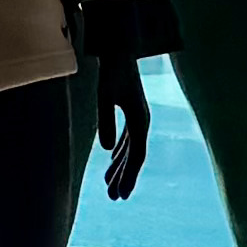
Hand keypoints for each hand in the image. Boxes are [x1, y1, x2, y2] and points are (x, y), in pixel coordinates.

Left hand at [97, 52, 152, 198]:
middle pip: (134, 156)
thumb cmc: (112, 70)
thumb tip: (106, 150)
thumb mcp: (105, 95)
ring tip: (110, 185)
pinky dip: (120, 152)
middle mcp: (142, 121)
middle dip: (124, 177)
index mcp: (140, 120)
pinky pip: (127, 139)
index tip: (121, 194)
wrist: (120, 49)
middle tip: (114, 197)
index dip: (129, 176)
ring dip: (121, 167)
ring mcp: (138, 117)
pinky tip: (112, 160)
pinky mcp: (131, 112)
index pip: (136, 155)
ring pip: (131, 149)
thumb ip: (105, 121)